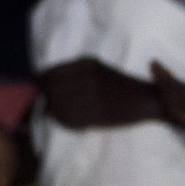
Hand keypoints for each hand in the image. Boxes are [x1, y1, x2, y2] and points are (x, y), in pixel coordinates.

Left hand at [38, 58, 160, 128]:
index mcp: (88, 64)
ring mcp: (92, 97)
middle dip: (47, 98)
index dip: (39, 83)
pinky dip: (65, 121)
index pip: (49, 74)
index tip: (38, 89)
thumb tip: (37, 82)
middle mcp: (88, 78)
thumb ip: (70, 74)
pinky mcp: (96, 115)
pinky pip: (68, 120)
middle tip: (52, 103)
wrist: (147, 99)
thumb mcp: (97, 70)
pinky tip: (73, 119)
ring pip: (57, 107)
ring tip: (64, 112)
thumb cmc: (120, 84)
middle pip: (50, 91)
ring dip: (55, 112)